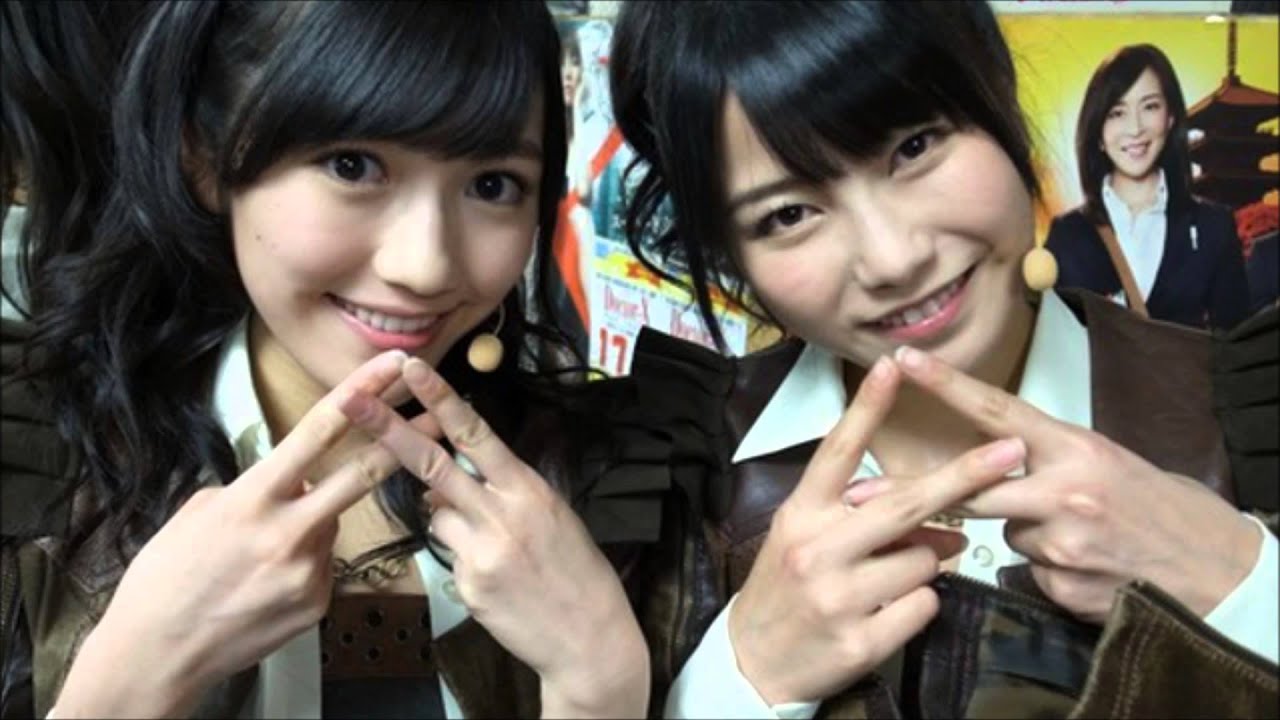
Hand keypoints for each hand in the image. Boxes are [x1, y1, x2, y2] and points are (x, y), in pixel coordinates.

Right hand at [55, 350, 423, 717]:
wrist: (156, 652)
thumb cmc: (167, 575)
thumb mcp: (201, 511)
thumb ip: (255, 488)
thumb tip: (295, 480)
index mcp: (253, 497)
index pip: (319, 430)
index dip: (361, 391)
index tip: (392, 365)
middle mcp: (289, 530)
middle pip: (362, 474)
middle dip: (403, 443)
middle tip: (437, 418)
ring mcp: (308, 570)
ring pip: (332, 523)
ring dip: (312, 522)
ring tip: (259, 553)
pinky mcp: (318, 601)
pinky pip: (323, 564)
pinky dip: (302, 562)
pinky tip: (265, 583)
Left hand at [340, 358, 648, 718]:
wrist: (591, 637)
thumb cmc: (576, 571)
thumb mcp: (551, 515)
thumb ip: (501, 491)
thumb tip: (447, 481)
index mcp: (528, 489)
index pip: (476, 434)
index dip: (441, 399)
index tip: (413, 369)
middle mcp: (502, 514)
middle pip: (433, 465)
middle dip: (388, 430)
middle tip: (353, 401)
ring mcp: (482, 552)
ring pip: (437, 515)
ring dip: (451, 520)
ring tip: (498, 548)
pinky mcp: (468, 586)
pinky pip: (448, 557)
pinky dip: (464, 560)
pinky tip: (499, 581)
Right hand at [729, 357, 1024, 704]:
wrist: (753, 662)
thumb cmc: (787, 587)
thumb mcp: (808, 540)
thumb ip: (862, 519)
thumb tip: (939, 521)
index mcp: (801, 514)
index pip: (837, 452)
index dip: (866, 409)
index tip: (891, 368)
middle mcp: (817, 548)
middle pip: (903, 503)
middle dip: (964, 476)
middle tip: (1011, 453)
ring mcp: (838, 596)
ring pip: (924, 560)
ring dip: (924, 565)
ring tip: (885, 581)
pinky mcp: (861, 640)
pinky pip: (925, 605)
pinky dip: (919, 606)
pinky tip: (887, 613)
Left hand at [894, 346, 1260, 622]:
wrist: (1215, 569)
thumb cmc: (1157, 505)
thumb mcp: (1105, 461)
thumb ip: (1047, 458)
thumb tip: (993, 459)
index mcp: (1075, 448)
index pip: (997, 410)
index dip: (947, 385)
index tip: (903, 361)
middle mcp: (1063, 491)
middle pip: (971, 487)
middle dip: (914, 493)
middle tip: (864, 494)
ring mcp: (1061, 542)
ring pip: (1004, 533)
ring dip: (1022, 532)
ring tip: (1077, 535)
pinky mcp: (1061, 584)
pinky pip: (1027, 571)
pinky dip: (1046, 569)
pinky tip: (1087, 567)